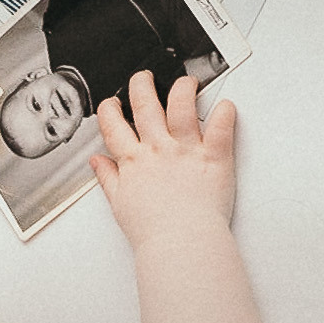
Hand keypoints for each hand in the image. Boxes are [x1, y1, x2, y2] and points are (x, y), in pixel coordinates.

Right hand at [90, 72, 237, 244]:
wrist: (182, 245)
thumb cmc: (154, 231)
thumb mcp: (120, 204)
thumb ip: (109, 178)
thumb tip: (97, 162)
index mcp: (134, 161)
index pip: (114, 125)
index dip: (110, 109)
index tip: (112, 103)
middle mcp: (159, 149)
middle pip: (145, 104)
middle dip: (141, 84)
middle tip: (144, 77)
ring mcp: (187, 150)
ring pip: (182, 105)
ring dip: (183, 88)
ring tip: (186, 83)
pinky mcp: (214, 157)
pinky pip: (222, 126)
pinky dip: (226, 113)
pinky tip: (226, 105)